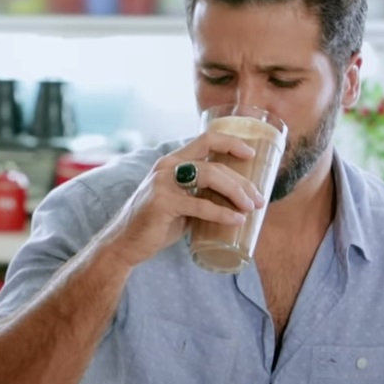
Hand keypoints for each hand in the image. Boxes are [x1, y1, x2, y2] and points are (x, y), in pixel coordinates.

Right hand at [96, 132, 265, 269]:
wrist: (125, 243)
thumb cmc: (155, 223)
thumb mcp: (180, 202)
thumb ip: (199, 195)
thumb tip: (236, 199)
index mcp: (172, 162)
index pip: (206, 139)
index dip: (231, 142)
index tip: (251, 155)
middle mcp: (167, 166)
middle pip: (214, 164)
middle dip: (242, 181)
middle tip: (259, 199)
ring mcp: (163, 183)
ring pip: (210, 177)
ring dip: (236, 192)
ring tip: (251, 207)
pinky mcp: (162, 203)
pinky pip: (200, 205)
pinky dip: (222, 212)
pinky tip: (236, 220)